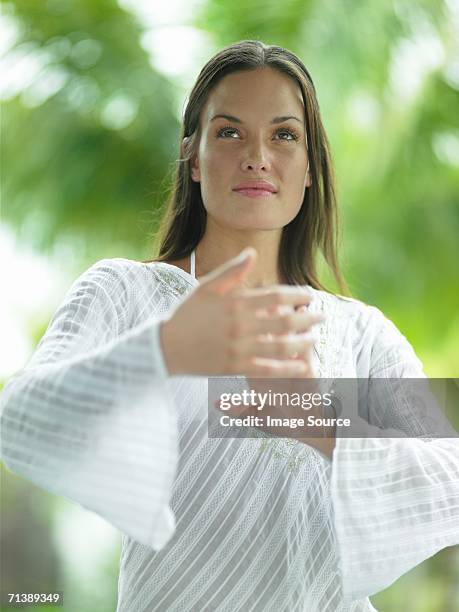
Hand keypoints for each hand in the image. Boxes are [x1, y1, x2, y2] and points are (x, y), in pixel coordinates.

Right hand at [160, 248, 324, 376]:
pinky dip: (287, 368)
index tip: (309, 296)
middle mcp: (239, 324)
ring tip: (316, 339)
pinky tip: (302, 365)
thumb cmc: (187, 314)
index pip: (276, 296)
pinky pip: (267, 369)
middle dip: (307, 318)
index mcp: (235, 302)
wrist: (165, 347)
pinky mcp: (234, 368)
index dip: (298, 295)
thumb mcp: (206, 287)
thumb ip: (231, 271)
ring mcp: (238, 348)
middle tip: (321, 316)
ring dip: (303, 342)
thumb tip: (252, 253)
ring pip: (280, 345)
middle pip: (284, 320)